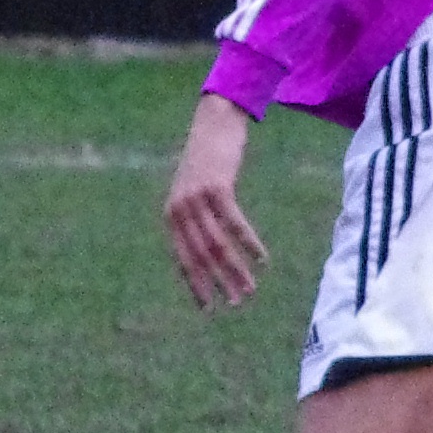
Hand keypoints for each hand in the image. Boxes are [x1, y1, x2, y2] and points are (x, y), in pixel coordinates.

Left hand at [163, 92, 266, 309]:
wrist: (213, 123)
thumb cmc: (206, 162)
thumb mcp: (193, 192)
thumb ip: (196, 220)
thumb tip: (208, 255)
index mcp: (171, 216)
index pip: (182, 260)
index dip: (196, 286)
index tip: (209, 309)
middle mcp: (179, 210)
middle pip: (201, 256)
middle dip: (219, 283)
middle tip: (237, 304)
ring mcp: (196, 199)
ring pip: (217, 244)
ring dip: (236, 269)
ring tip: (251, 288)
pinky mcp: (216, 188)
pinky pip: (234, 223)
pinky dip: (250, 243)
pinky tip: (262, 258)